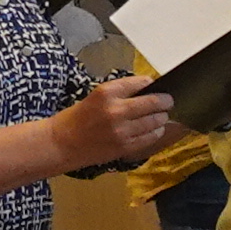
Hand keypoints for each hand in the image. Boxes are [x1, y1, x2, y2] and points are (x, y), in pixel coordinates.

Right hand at [51, 78, 177, 171]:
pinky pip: (150, 137)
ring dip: (162, 117)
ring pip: (155, 121)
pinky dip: (156, 132)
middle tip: (169, 101)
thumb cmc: (76, 118)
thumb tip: (147, 89)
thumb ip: (120, 93)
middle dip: (165, 101)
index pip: (141, 82)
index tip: (156, 85)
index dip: (151, 83)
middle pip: (153, 102)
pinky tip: (156, 129)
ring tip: (162, 115)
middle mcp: (116, 110)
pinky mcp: (125, 146)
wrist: (61, 143)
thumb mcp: (96, 96)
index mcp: (107, 92)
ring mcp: (122, 130)